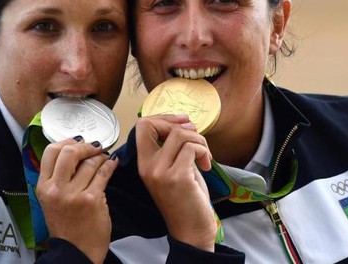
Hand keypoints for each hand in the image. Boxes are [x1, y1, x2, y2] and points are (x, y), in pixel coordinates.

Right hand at [36, 138, 117, 263]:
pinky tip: (112, 163)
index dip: (67, 141)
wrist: (76, 251)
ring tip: (104, 157)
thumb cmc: (66, 225)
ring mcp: (74, 194)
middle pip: (70, 151)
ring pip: (90, 162)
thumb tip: (74, 150)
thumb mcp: (52, 200)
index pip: (50, 152)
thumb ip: (58, 177)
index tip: (77, 142)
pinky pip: (103, 173)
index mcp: (43, 187)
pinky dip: (110, 165)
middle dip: (85, 146)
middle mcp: (56, 189)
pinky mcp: (92, 199)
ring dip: (101, 156)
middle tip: (95, 147)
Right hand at [136, 114, 216, 251]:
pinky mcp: (177, 177)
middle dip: (181, 124)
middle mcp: (147, 166)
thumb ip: (174, 147)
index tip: (183, 122)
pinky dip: (203, 151)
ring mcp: (160, 171)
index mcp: (144, 163)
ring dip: (199, 140)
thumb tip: (184, 122)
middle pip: (154, 124)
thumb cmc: (186, 199)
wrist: (191, 230)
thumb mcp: (175, 168)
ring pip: (178, 134)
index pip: (141, 126)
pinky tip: (205, 165)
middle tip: (197, 138)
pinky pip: (192, 147)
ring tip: (204, 156)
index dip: (164, 117)